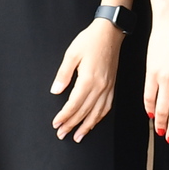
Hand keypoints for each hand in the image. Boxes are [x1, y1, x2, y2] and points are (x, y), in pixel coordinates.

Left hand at [48, 18, 121, 141]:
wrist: (111, 33)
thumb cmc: (90, 40)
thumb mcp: (71, 54)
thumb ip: (63, 74)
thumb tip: (55, 90)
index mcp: (88, 79)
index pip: (74, 104)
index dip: (64, 116)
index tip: (56, 124)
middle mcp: (100, 87)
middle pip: (84, 112)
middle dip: (71, 125)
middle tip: (61, 134)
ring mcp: (108, 87)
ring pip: (97, 113)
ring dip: (86, 127)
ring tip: (77, 136)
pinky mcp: (112, 86)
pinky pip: (106, 107)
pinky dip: (99, 118)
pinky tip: (93, 122)